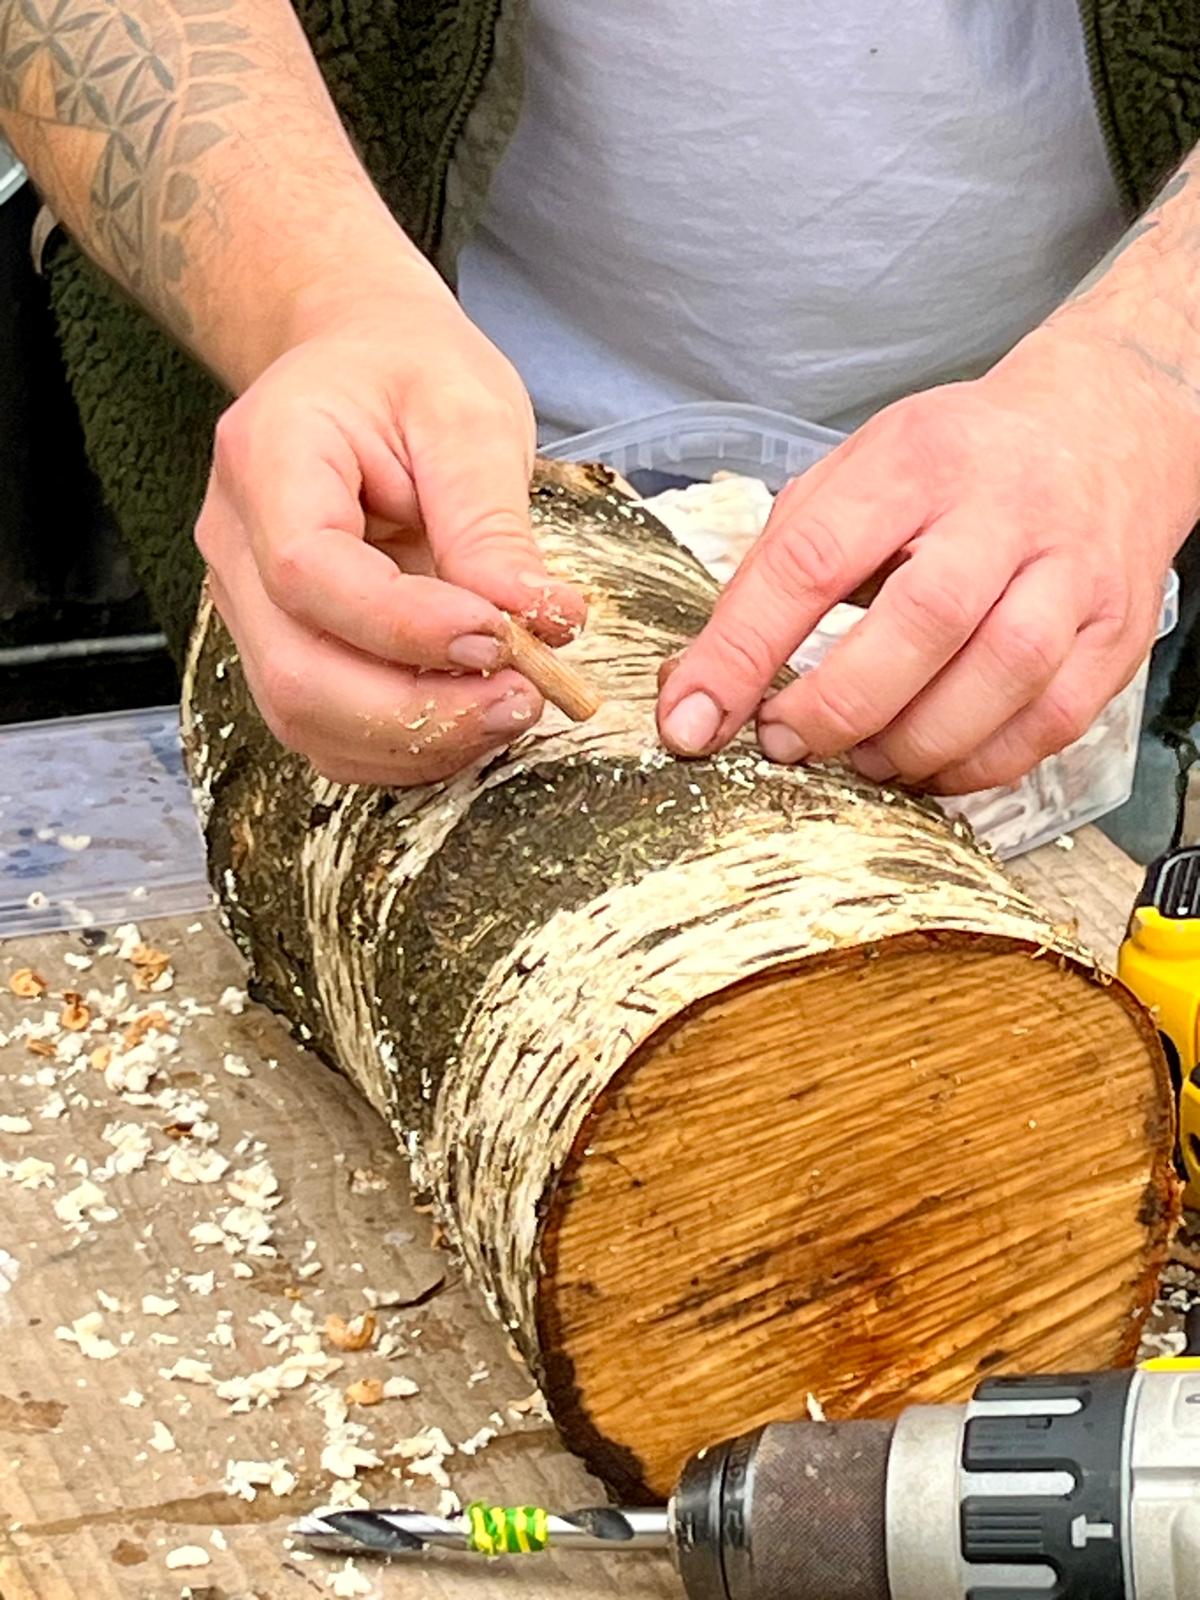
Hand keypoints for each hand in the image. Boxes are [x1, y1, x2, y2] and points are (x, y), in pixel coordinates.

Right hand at [195, 267, 584, 785]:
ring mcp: (248, 606)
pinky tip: (469, 717)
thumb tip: (540, 622)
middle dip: (417, 711)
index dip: (405, 627)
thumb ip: (493, 522)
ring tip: (509, 708)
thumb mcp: (469, 415)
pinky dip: (403, 746)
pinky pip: (328, 730)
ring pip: (306, 718)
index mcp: (267, 459)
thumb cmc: (409, 375)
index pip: (310, 574)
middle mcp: (235, 544)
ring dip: (416, 740)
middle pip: (297, 673)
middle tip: (523, 698)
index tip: (500, 637)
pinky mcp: (283, 648)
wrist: (359, 364)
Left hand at [657, 327, 1199, 792]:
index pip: (812, 559)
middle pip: (922, 623)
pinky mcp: (1116, 631)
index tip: (692, 719)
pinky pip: (1050, 722)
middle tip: (786, 743)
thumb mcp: (855, 475)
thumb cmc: (957, 464)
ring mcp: (1072, 571)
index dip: (743, 651)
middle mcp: (1003, 510)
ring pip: (1001, 677)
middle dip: (837, 706)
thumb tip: (702, 683)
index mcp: (914, 461)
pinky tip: (930, 764)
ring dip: (913, 744)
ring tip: (862, 759)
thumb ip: (779, 567)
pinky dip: (979, 764)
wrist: (1107, 427)